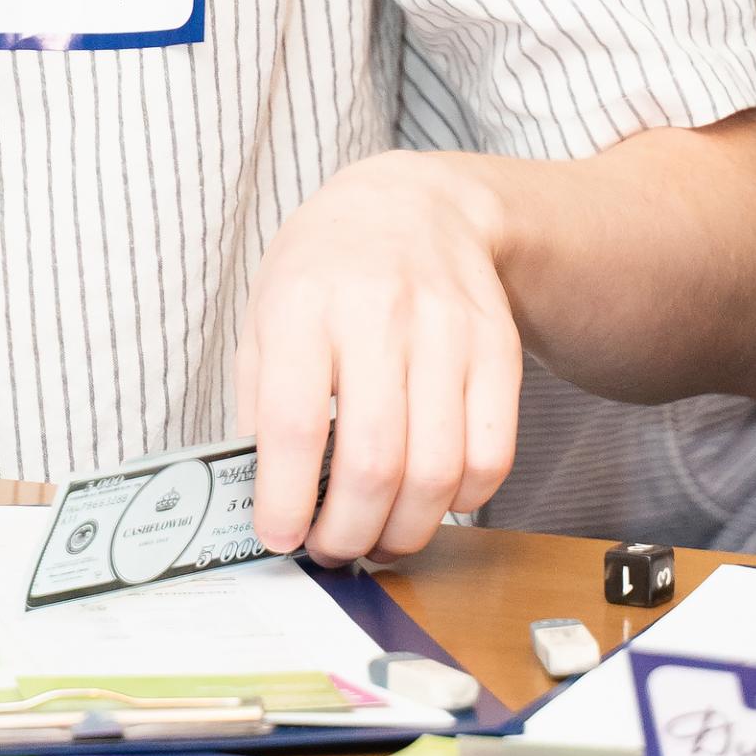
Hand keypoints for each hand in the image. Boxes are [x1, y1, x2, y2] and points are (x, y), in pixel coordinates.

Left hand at [235, 149, 522, 563]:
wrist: (416, 206)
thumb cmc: (326, 269)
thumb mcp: (264, 312)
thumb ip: (257, 400)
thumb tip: (261, 496)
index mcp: (302, 303)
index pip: (293, 424)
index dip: (285, 500)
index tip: (279, 536)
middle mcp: (376, 312)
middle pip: (372, 461)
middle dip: (348, 532)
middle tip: (332, 549)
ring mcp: (446, 330)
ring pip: (437, 471)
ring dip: (405, 531)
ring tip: (378, 536)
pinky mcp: (497, 350)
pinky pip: (490, 455)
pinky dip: (462, 501)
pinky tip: (431, 498)